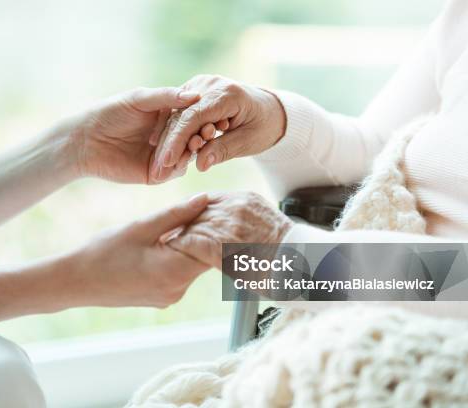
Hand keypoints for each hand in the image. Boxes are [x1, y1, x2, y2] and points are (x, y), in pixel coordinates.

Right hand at [67, 194, 211, 307]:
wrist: (76, 282)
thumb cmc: (104, 252)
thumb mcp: (142, 226)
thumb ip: (176, 214)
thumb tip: (205, 199)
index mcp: (175, 273)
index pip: (212, 248)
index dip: (214, 225)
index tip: (212, 206)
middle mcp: (178, 290)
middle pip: (204, 257)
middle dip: (203, 232)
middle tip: (199, 208)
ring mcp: (170, 297)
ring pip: (192, 264)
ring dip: (190, 243)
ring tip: (180, 221)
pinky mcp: (162, 298)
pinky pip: (179, 273)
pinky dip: (178, 256)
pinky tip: (166, 240)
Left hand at [74, 87, 199, 183]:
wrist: (86, 140)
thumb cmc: (110, 112)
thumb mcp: (139, 99)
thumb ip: (167, 97)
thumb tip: (196, 95)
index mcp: (167, 116)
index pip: (191, 117)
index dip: (201, 117)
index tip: (212, 115)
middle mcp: (168, 136)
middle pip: (192, 138)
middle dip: (200, 136)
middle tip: (207, 133)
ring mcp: (163, 156)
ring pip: (185, 156)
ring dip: (191, 152)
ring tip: (194, 146)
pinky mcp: (155, 174)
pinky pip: (173, 172)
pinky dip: (178, 167)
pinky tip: (180, 161)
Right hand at [151, 75, 285, 181]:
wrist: (269, 109)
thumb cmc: (262, 126)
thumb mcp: (248, 142)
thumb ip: (223, 150)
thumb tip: (200, 165)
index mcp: (226, 94)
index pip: (193, 117)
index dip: (178, 140)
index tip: (167, 162)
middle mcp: (210, 84)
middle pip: (180, 115)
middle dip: (168, 144)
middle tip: (158, 170)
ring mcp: (200, 85)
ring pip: (175, 114)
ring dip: (167, 140)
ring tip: (159, 165)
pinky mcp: (194, 91)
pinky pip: (178, 113)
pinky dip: (172, 132)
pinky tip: (163, 151)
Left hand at [167, 192, 292, 268]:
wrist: (300, 267)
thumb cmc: (287, 253)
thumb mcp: (267, 224)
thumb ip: (247, 219)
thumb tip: (236, 229)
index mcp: (246, 199)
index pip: (210, 199)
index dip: (195, 211)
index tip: (185, 221)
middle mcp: (236, 205)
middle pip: (197, 209)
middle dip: (183, 223)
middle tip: (168, 233)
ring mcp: (228, 223)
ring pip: (192, 224)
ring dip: (179, 235)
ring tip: (167, 244)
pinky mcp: (221, 243)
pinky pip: (192, 241)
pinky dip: (181, 247)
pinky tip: (173, 252)